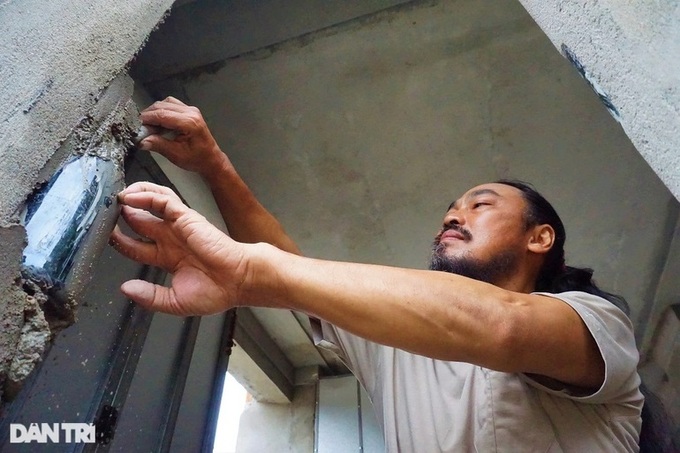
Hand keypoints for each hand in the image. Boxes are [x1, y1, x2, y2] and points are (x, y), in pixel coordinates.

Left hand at [110, 182, 249, 315]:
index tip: (106, 238)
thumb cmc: (216, 292)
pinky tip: (130, 196)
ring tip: (116, 198)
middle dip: (121, 216)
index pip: (136, 246)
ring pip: (151, 202)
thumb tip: (126, 288)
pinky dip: (145, 195)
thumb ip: (150, 296)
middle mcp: (171, 239)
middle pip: (139, 220)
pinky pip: (161, 200)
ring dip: (132, 198)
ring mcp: (178, 226)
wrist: (238, 280)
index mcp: (168, 258)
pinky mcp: (185, 216)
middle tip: (104, 213)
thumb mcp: (175, 302)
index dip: (120, 241)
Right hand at [138, 97, 229, 175]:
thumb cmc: (197, 159)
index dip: (146, 118)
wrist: (210, 159)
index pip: (162, 114)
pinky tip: (158, 122)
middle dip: (148, 115)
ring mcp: (191, 110)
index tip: (135, 125)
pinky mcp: (189, 111)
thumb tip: (141, 141)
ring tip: (148, 125)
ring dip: (154, 112)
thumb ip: (158, 145)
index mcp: (189, 122)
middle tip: (139, 127)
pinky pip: (171, 104)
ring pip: (165, 103)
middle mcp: (191, 112)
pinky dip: (162, 111)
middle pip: (162, 106)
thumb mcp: (176, 155)